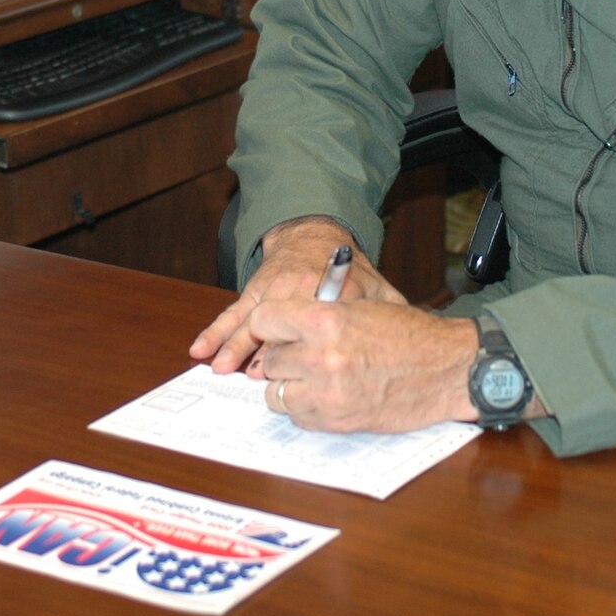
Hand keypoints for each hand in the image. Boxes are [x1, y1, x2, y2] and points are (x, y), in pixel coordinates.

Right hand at [189, 216, 404, 374]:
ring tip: (222, 368)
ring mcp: (274, 291)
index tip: (307, 374)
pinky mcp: (254, 291)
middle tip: (258, 380)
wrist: (316, 235)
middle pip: (284, 330)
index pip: (325, 328)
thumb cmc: (349, 271)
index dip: (316, 353)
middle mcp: (300, 292)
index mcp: (334, 295)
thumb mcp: (377, 290)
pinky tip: (201, 348)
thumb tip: (415, 346)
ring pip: (252, 323)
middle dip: (269, 355)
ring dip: (235, 347)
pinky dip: (216, 331)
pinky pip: (233, 313)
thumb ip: (390, 316)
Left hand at [252, 301, 478, 432]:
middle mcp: (321, 357)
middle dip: (283, 358)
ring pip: (275, 394)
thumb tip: (281, 325)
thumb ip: (319, 313)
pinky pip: (297, 417)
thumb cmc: (409, 336)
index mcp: (326, 319)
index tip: (271, 330)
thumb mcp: (362, 307)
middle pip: (269, 360)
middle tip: (302, 354)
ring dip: (289, 386)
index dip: (267, 326)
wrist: (447, 370)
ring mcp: (327, 393)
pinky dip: (306, 408)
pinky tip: (327, 395)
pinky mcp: (336, 421)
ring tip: (313, 377)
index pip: (263, 320)